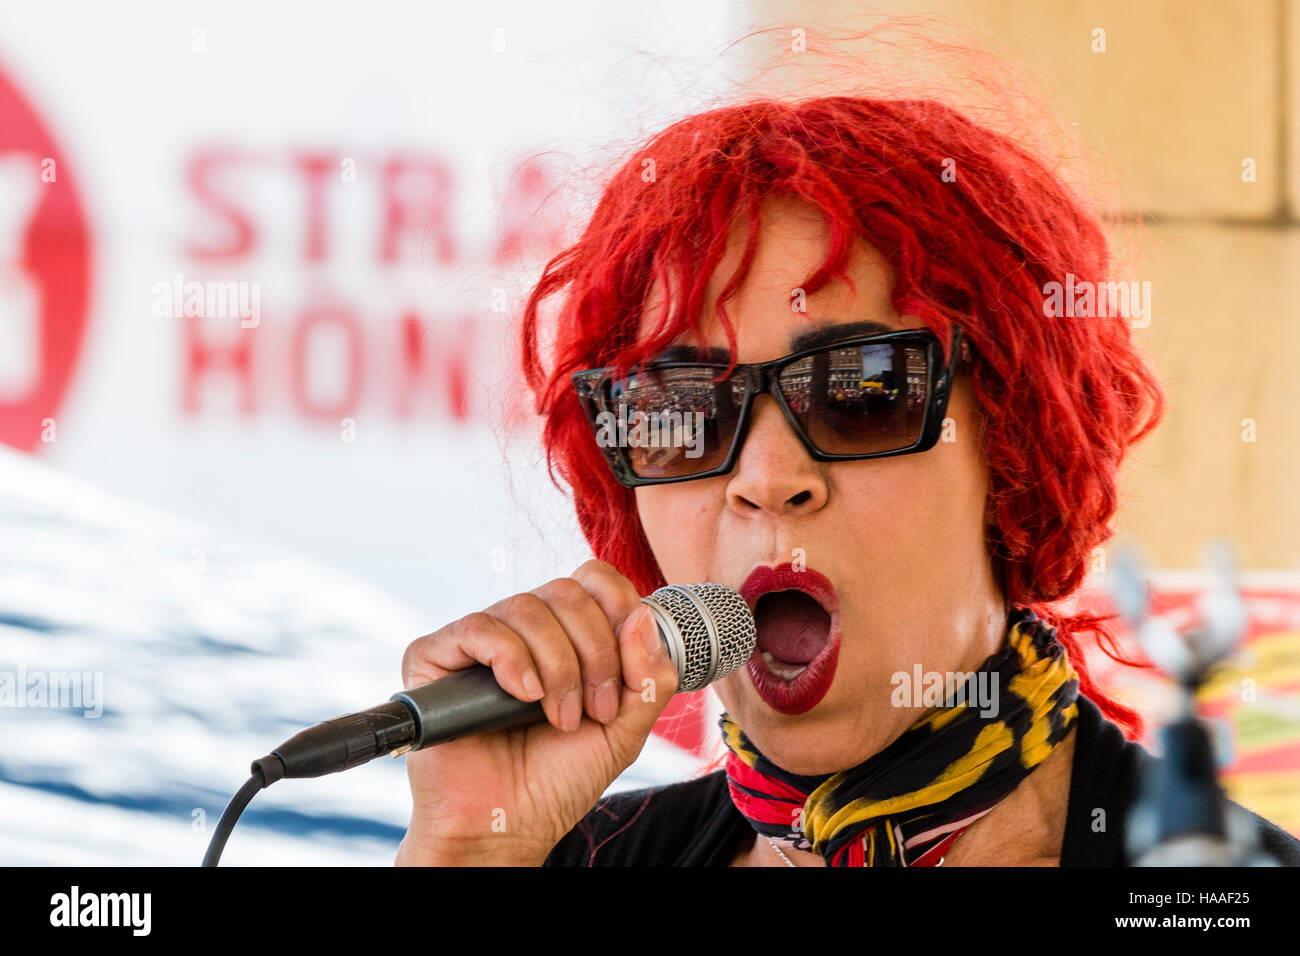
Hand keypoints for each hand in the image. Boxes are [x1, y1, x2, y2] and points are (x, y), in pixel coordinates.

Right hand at [394, 559, 678, 865]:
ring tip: (559, 719)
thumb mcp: (625, 729)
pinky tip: (522, 696)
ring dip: (557, 667)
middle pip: (567, 592)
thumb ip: (647, 677)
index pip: (594, 579)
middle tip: (595, 711)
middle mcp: (522, 627)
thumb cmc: (558, 778)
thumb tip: (641, 615)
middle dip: (595, 652)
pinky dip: (510, 658)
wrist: (507, 826)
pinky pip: (478, 628)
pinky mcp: (435, 657)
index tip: (629, 666)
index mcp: (566, 632)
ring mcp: (479, 640)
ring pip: (527, 608)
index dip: (619, 606)